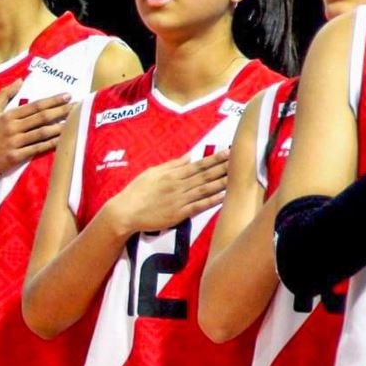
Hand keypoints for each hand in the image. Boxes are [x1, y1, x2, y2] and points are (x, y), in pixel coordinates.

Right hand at [0, 80, 70, 175]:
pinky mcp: (16, 157)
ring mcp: (15, 143)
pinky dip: (51, 144)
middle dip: (61, 111)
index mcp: (8, 115)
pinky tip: (62, 140)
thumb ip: (4, 94)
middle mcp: (13, 128)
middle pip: (42, 118)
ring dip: (59, 127)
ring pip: (42, 133)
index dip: (52, 101)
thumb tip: (20, 80)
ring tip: (74, 122)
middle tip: (76, 106)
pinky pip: (37, 149)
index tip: (67, 96)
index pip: (35, 106)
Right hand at [106, 151, 231, 235]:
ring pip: (205, 189)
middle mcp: (178, 185)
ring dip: (221, 183)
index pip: (198, 165)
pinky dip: (211, 201)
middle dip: (223, 168)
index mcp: (172, 174)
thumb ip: (172, 165)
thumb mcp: (152, 172)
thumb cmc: (136, 191)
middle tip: (240, 160)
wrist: (125, 212)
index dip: (214, 158)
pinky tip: (223, 197)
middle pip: (205, 175)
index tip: (228, 151)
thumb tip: (189, 156)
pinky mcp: (178, 214)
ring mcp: (179, 200)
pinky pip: (198, 206)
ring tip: (236, 177)